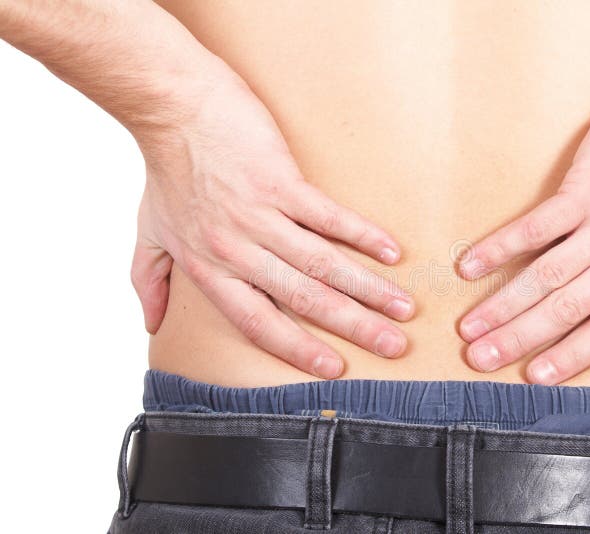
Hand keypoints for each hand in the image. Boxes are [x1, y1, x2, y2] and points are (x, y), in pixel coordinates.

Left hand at [130, 73, 413, 378]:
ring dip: (367, 288)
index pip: (257, 322)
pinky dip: (362, 234)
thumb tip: (151, 324)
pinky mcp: (279, 181)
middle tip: (393, 346)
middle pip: (303, 298)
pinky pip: (327, 215)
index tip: (334, 369)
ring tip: (403, 307)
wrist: (173, 108)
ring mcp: (260, 215)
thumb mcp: (149, 233)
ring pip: (321, 263)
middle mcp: (237, 250)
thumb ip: (149, 281)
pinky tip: (391, 251)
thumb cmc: (166, 170)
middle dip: (353, 326)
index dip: (297, 349)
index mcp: (209, 268)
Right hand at [456, 82, 589, 383]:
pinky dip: (499, 248)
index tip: (535, 378)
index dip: (570, 358)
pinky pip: (533, 228)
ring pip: (545, 276)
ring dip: (502, 304)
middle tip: (480, 360)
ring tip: (469, 327)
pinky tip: (470, 266)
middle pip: (565, 311)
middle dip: (518, 340)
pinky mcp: (582, 192)